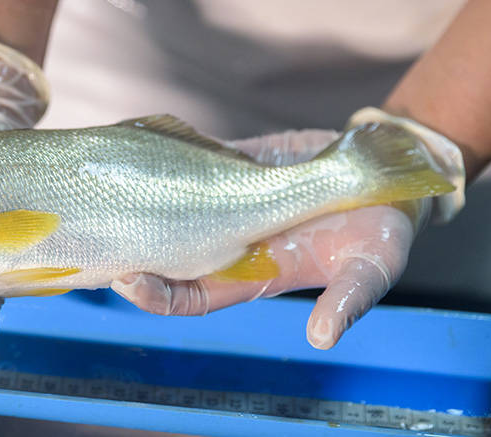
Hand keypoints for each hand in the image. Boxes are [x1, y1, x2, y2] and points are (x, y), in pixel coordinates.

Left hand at [111, 129, 424, 348]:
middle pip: (164, 252)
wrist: (388, 175)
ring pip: (167, 205)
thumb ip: (347, 301)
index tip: (129, 282)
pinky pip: (191, 161)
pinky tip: (141, 153)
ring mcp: (226, 198)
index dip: (156, 294)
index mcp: (250, 274)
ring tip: (108, 192)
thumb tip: (322, 338)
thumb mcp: (371, 270)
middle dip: (130, 248)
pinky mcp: (234, 160)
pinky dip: (167, 158)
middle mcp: (229, 239)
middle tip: (102, 237)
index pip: (188, 295)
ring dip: (137, 201)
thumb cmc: (381, 233)